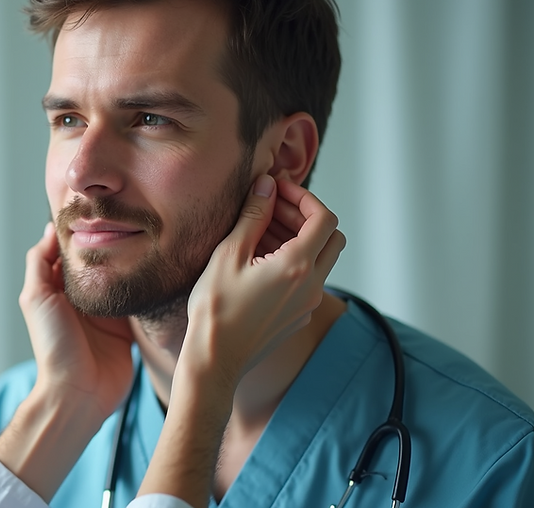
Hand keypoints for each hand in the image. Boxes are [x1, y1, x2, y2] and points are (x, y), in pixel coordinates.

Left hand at [18, 222, 134, 418]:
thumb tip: (49, 230)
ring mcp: (106, 313)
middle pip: (98, 263)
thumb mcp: (36, 298)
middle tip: (127, 217)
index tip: (96, 210)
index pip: (70, 254)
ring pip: (119, 278)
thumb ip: (40, 263)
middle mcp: (82, 299)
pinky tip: (153, 268)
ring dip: (128, 262)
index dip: (81, 234)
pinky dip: (142, 286)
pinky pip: (136, 300)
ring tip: (143, 236)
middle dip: (109, 243)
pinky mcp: (127, 328)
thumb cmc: (54, 348)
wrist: (78, 393)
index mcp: (58, 290)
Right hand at [137, 175, 344, 507]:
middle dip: (305, 217)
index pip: (324, 218)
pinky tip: (260, 262)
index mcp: (297, 266)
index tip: (279, 190)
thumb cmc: (215, 308)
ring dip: (299, 239)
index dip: (304, 197)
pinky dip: (294, 262)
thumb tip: (267, 185)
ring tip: (261, 232)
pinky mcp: (298, 317)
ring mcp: (308, 304)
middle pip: (332, 238)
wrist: (214, 359)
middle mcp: (312, 285)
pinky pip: (308, 281)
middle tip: (273, 208)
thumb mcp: (229, 254)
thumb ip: (253, 216)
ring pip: (321, 260)